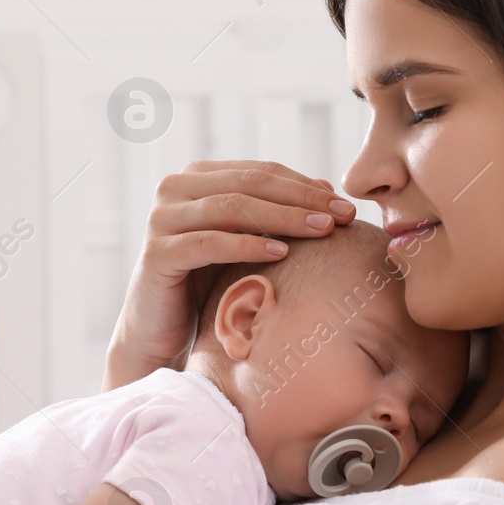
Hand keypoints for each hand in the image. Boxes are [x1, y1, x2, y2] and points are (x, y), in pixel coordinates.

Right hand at [103, 161, 354, 390]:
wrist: (161, 332)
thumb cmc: (208, 285)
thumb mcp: (246, 242)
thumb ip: (275, 213)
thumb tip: (329, 189)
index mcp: (197, 177)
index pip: (261, 172)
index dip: (305, 185)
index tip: (346, 205)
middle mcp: (174, 189)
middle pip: (250, 185)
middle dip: (301, 199)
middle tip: (342, 216)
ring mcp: (161, 219)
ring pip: (232, 208)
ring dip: (283, 218)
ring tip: (322, 231)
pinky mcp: (157, 253)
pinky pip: (210, 243)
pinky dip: (248, 245)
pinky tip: (281, 253)